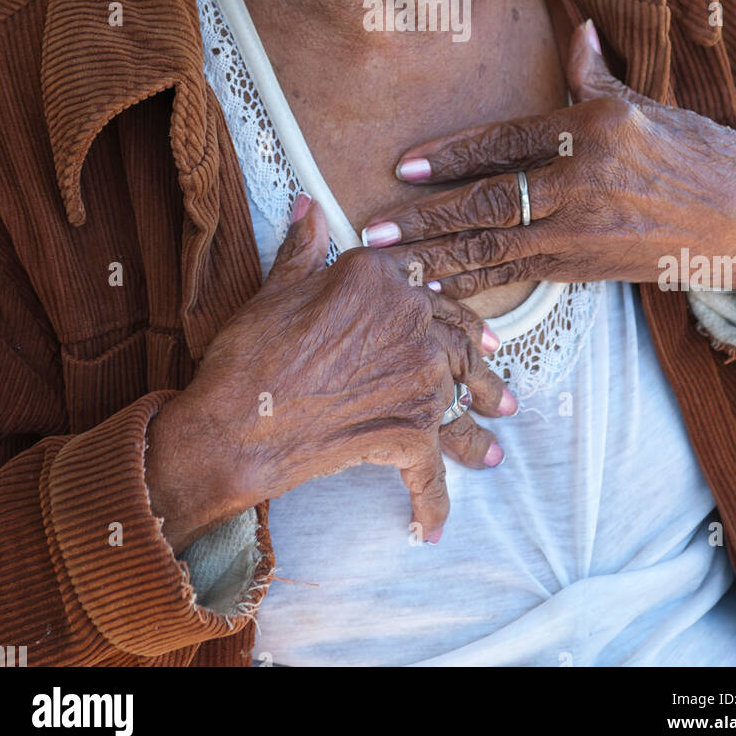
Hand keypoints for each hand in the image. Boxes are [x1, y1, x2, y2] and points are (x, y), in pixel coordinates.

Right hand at [156, 197, 514, 551]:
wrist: (236, 423)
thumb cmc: (250, 353)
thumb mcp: (276, 287)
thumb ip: (304, 246)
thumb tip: (307, 206)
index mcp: (380, 279)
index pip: (426, 287)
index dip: (445, 308)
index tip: (463, 323)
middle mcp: (412, 321)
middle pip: (459, 342)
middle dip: (480, 369)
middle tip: (498, 393)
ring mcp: (418, 378)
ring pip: (460, 401)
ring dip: (476, 431)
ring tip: (491, 452)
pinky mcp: (410, 432)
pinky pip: (430, 472)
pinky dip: (432, 503)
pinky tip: (431, 530)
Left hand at [361, 20, 735, 301]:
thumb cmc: (694, 153)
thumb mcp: (645, 104)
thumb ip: (595, 74)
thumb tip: (577, 28)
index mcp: (593, 130)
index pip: (504, 142)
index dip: (449, 156)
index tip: (401, 167)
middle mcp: (585, 181)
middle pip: (489, 202)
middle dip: (425, 219)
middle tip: (373, 231)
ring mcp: (586, 229)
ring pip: (497, 247)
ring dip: (437, 259)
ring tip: (390, 268)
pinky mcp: (588, 267)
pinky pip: (520, 275)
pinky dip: (475, 286)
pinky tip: (438, 292)